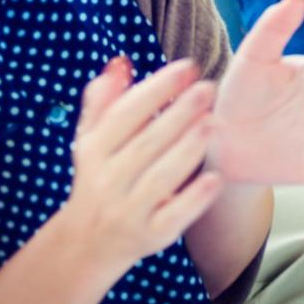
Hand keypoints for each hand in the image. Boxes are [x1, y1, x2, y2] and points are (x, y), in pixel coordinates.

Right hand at [58, 56, 222, 277]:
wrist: (89, 241)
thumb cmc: (100, 176)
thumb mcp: (93, 139)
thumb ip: (105, 100)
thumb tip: (120, 62)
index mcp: (95, 151)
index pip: (125, 114)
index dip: (156, 88)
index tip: (187, 66)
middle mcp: (108, 180)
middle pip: (146, 143)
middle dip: (179, 113)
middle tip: (208, 87)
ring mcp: (129, 210)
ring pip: (161, 177)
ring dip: (188, 149)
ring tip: (213, 122)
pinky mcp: (151, 235)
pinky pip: (174, 215)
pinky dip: (194, 198)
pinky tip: (214, 178)